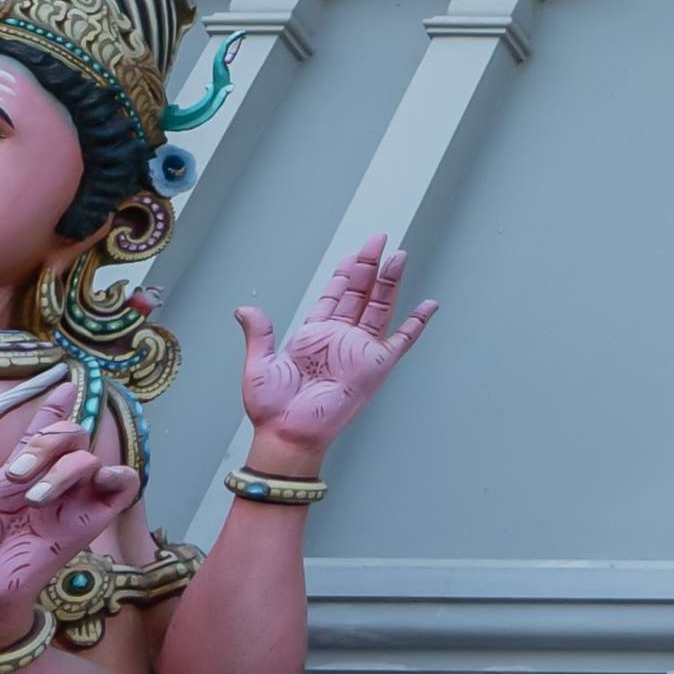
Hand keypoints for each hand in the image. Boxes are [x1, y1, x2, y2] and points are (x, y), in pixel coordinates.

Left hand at [0, 420, 137, 632]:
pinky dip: (119, 477)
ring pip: (91, 459)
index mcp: (19, 475)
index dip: (53, 408)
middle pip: (70, 437)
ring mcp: (73, 501)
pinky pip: (123, 489)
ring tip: (36, 498)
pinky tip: (100, 479)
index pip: (41, 433)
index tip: (63, 385)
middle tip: (18, 475)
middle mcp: (50, 482)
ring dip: (66, 468)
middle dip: (48, 442)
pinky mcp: (90, 523)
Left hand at [236, 236, 438, 459]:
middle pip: (361, 293)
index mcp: (315, 335)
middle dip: (370, 266)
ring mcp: (360, 350)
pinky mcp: (375, 366)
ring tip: (398, 257)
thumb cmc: (272, 407)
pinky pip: (402, 341)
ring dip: (390, 283)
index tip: (356, 251)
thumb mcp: (259, 364)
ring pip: (380, 308)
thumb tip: (245, 310)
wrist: (287, 433)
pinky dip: (416, 324)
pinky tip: (428, 306)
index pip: (336, 294)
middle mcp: (341, 338)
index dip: (346, 272)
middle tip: (379, 240)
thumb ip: (259, 333)